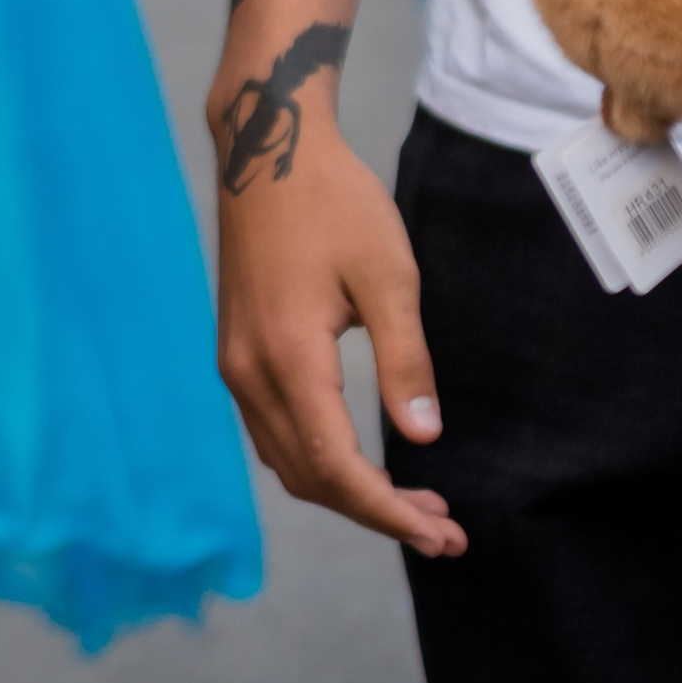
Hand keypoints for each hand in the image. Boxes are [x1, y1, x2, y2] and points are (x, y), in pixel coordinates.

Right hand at [209, 106, 465, 557]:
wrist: (268, 150)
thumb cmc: (334, 202)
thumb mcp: (389, 275)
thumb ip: (405, 359)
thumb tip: (424, 436)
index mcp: (288, 357)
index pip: (336, 467)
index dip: (388, 511)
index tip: (441, 533)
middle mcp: (250, 372)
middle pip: (309, 477)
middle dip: (377, 514)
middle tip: (445, 530)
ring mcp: (236, 365)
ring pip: (288, 460)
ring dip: (348, 492)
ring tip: (418, 504)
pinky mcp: (237, 353)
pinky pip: (274, 432)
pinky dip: (319, 461)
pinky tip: (363, 460)